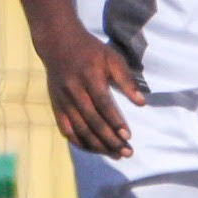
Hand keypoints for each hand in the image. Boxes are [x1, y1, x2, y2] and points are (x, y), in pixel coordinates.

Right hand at [38, 21, 145, 157]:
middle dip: (110, 139)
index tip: (128, 136)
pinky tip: (94, 149)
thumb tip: (141, 103)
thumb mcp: (112, 58)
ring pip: (79, 129)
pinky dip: (79, 142)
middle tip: (126, 152)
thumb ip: (127, 80)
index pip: (103, 104)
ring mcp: (63, 100)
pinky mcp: (56, 106)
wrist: (58, 43)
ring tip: (114, 154)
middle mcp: (74, 90)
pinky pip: (66, 130)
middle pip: (92, 121)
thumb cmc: (91, 51)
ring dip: (97, 145)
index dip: (115, 121)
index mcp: (89, 76)